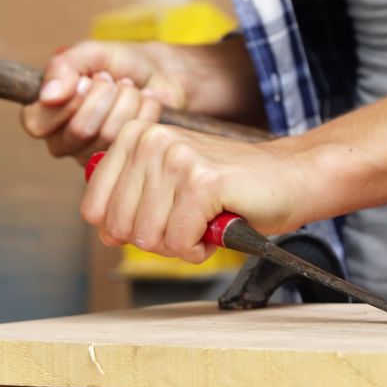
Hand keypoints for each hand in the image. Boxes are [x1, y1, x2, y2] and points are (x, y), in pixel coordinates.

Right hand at [21, 42, 180, 164]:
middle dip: (104, 94)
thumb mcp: (89, 53)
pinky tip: (144, 101)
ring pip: (109, 135)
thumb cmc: (117, 63)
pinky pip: (133, 138)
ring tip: (129, 88)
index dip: (69, 100)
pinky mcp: (123, 157)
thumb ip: (63, 67)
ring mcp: (93, 154)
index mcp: (42, 116)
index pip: (39, 123)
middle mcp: (63, 141)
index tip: (87, 79)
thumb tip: (48, 96)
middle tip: (112, 80)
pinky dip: (145, 109)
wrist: (159, 70)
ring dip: (126, 99)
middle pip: (80, 130)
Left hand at [80, 121, 308, 262]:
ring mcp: (178, 158)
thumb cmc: (234, 188)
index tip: (163, 217)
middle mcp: (152, 141)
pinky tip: (218, 226)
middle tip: (189, 222)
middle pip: (120, 227)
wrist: (291, 178)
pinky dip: (200, 249)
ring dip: (181, 245)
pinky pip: (180, 242)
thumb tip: (103, 232)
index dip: (129, 229)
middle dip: (157, 240)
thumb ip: (131, 202)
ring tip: (206, 221)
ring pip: (150, 238)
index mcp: (136, 137)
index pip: (94, 207)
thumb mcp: (170, 186)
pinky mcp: (203, 181)